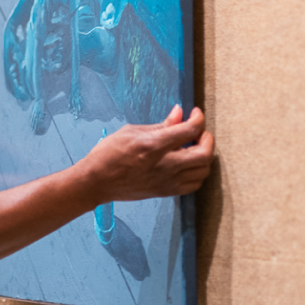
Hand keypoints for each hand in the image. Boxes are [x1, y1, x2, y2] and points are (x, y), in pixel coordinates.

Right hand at [78, 105, 214, 202]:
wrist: (96, 182)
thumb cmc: (109, 154)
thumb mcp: (132, 131)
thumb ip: (161, 125)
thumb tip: (179, 113)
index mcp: (154, 146)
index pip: (189, 130)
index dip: (198, 119)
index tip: (195, 114)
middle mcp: (164, 165)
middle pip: (204, 154)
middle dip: (208, 139)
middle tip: (199, 132)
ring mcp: (166, 181)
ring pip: (203, 171)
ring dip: (204, 156)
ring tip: (193, 147)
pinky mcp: (165, 192)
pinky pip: (193, 185)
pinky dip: (197, 173)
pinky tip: (187, 164)